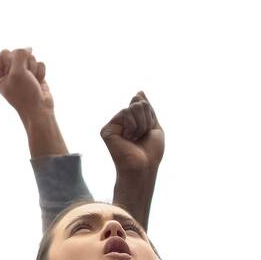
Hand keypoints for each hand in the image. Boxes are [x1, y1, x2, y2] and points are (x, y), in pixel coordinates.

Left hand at [0, 48, 53, 118]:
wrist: (39, 110)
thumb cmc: (24, 94)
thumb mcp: (17, 72)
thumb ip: (20, 54)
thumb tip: (29, 49)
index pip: (5, 53)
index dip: (13, 62)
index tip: (16, 76)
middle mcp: (8, 72)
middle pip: (19, 53)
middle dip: (25, 65)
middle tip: (25, 80)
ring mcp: (22, 73)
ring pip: (30, 57)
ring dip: (33, 70)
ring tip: (32, 82)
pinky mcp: (34, 74)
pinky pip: (39, 63)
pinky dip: (41, 73)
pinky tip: (38, 83)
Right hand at [103, 92, 161, 229]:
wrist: (143, 167)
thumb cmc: (150, 153)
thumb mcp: (153, 126)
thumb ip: (146, 109)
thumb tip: (138, 92)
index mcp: (132, 122)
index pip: (142, 104)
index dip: (149, 115)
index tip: (147, 132)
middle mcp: (121, 122)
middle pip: (138, 103)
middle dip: (146, 119)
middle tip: (141, 136)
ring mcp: (113, 125)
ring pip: (133, 107)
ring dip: (141, 124)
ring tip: (135, 139)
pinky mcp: (107, 129)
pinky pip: (125, 113)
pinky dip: (133, 126)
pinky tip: (128, 138)